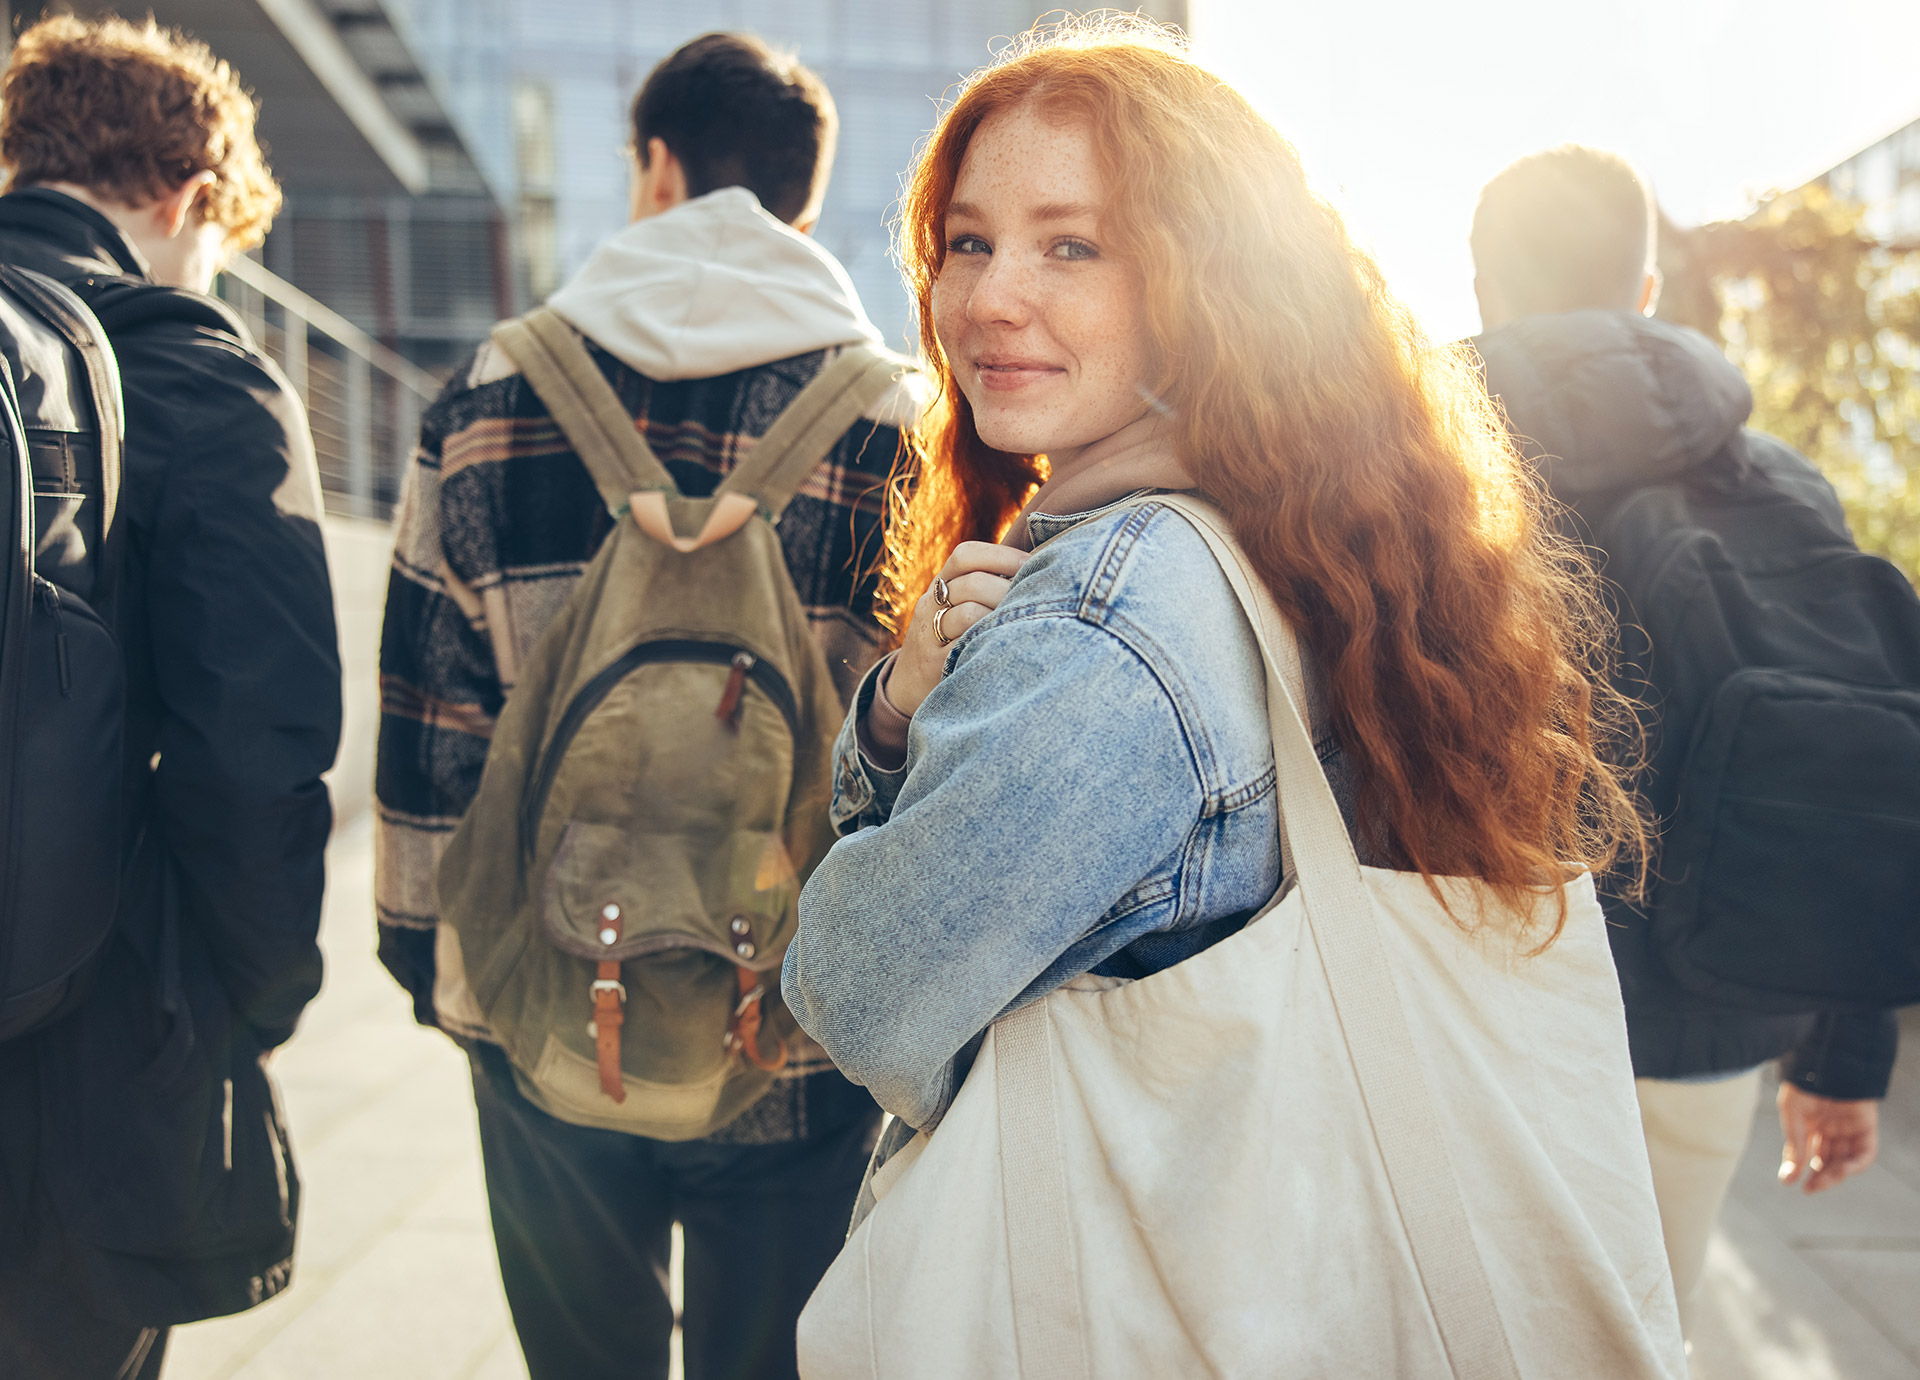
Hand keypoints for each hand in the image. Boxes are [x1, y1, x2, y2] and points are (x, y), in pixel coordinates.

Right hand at [888, 541, 1027, 715]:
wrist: (907, 683)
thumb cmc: (947, 640)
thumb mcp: (954, 607)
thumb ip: (984, 588)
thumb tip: (1036, 567)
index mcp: (939, 585)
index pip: (965, 555)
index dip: (1001, 555)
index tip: (1030, 563)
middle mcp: (930, 605)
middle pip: (972, 583)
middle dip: (1008, 589)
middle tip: (1035, 599)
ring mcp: (929, 634)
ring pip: (969, 614)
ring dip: (1001, 616)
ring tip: (1022, 624)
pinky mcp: (934, 663)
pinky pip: (964, 647)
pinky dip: (988, 642)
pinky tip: (1007, 645)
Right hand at [1778, 1084, 1878, 1193]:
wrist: (1829, 1061)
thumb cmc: (1805, 1083)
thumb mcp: (1792, 1113)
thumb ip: (1794, 1144)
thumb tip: (1788, 1177)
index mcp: (1808, 1123)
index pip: (1804, 1152)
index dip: (1797, 1167)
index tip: (1788, 1182)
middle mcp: (1829, 1128)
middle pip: (1826, 1160)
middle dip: (1819, 1177)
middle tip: (1810, 1188)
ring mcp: (1848, 1129)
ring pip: (1844, 1160)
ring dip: (1835, 1174)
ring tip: (1823, 1180)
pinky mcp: (1865, 1127)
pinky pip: (1865, 1153)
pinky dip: (1855, 1165)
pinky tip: (1842, 1170)